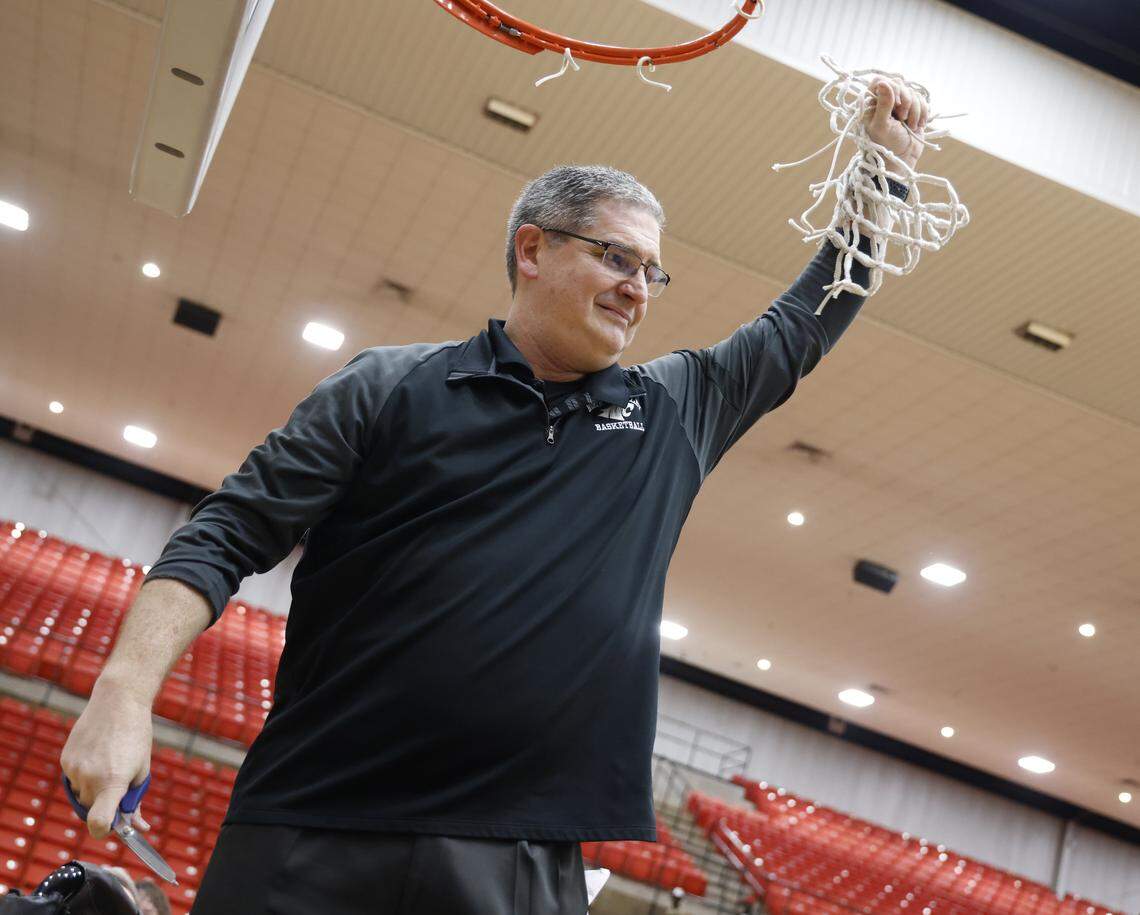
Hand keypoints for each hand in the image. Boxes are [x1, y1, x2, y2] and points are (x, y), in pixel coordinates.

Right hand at [60, 679, 153, 838]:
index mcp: (113, 782)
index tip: (111, 828)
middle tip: (119, 785)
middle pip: (92, 810)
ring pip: (81, 796)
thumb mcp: (142, 770)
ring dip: (93, 790)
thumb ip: (134, 801)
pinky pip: (73, 780)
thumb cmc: (136, 736)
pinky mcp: (65, 760)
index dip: (103, 832)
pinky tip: (97, 756)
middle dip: (104, 805)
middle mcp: (90, 778)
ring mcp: (75, 769)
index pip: (98, 823)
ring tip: (109, 763)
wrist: (117, 702)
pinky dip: (84, 776)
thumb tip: (136, 827)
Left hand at [863, 76, 927, 171]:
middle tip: (902, 118)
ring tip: (910, 126)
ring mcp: (899, 105)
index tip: (896, 103)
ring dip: (915, 110)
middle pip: (899, 83)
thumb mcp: (882, 126)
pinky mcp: (913, 109)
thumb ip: (882, 104)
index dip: (891, 87)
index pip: (879, 81)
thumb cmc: (886, 146)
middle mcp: (884, 101)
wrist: (902, 160)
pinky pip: (922, 100)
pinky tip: (918, 125)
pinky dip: (923, 113)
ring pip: (912, 92)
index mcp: (870, 104)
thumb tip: (883, 83)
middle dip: (905, 101)